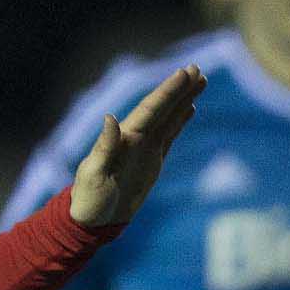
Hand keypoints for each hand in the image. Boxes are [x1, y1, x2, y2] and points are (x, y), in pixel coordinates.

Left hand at [68, 65, 205, 227]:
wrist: (92, 220)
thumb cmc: (89, 199)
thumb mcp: (93, 175)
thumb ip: (104, 147)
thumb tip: (110, 118)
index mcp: (124, 138)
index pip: (151, 109)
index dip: (168, 92)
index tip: (184, 74)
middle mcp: (136, 137)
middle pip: (162, 108)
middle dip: (179, 89)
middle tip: (197, 69)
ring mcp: (145, 148)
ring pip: (169, 117)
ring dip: (183, 99)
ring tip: (200, 81)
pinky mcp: (151, 161)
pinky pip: (169, 135)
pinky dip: (180, 120)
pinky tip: (189, 109)